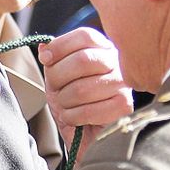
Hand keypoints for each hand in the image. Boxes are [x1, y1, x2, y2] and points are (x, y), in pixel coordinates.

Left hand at [39, 27, 132, 153]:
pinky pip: (89, 111)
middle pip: (83, 60)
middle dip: (59, 78)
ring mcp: (123, 84)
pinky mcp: (124, 106)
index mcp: (103, 47)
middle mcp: (117, 62)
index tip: (46, 59)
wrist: (83, 133)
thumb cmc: (72, 101)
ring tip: (66, 106)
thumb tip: (45, 49)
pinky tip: (74, 118)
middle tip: (56, 89)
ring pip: (82, 89)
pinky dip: (73, 117)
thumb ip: (53, 59)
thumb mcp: (58, 75)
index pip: (84, 36)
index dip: (60, 47)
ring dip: (65, 101)